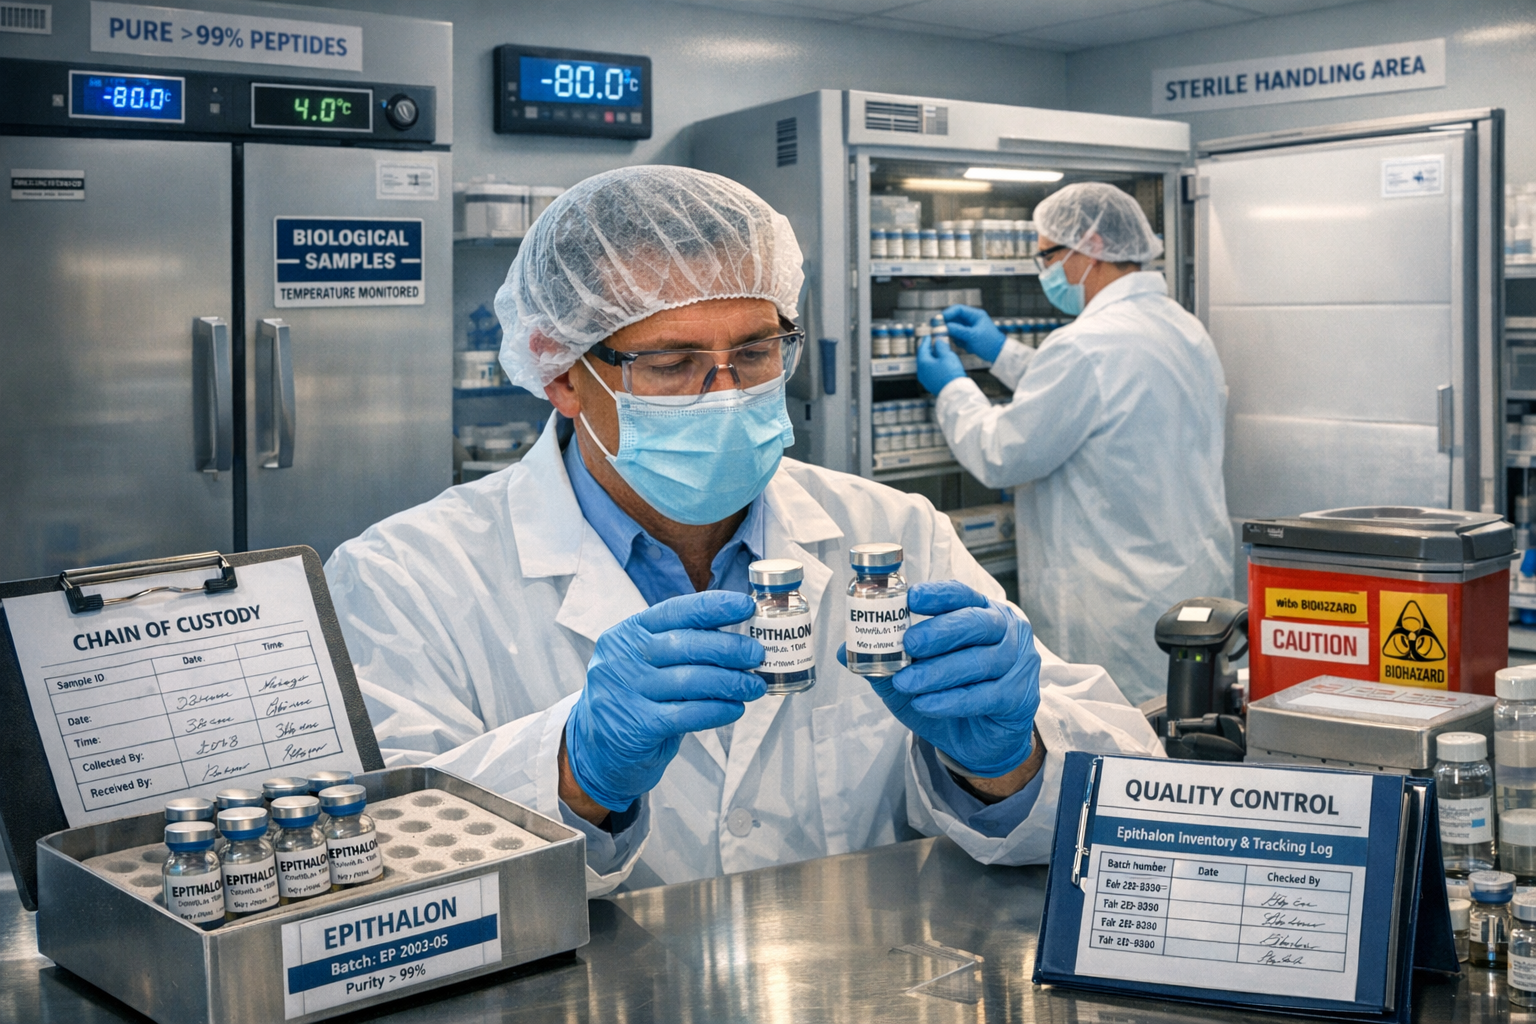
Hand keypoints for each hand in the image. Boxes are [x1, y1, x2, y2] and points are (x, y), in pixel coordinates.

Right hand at [565, 591, 764, 811]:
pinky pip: (687, 714)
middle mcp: (623, 657)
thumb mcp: (646, 663)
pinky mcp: (636, 726)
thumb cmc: (633, 699)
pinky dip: (718, 710)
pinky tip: (735, 709)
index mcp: (628, 633)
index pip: (675, 611)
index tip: (745, 607)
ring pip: (691, 680)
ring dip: (731, 682)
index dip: (713, 606)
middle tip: (757, 655)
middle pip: (686, 644)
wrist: (593, 750)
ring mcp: (626, 691)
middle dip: (729, 648)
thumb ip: (680, 648)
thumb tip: (738, 638)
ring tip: (755, 686)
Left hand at [840, 581, 1039, 778]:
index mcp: (980, 613)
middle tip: (909, 643)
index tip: (911, 598)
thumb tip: (844, 651)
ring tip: (907, 682)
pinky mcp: (1018, 697)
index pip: (961, 594)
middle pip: (976, 622)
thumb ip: (885, 661)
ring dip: (938, 672)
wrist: (981, 742)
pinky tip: (927, 704)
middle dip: (939, 631)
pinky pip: (984, 695)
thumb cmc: (949, 696)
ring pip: (979, 661)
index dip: (937, 594)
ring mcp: (1017, 663)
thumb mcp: (911, 678)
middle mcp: (1005, 631)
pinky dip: (951, 700)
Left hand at [916, 335, 965, 395]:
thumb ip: (941, 347)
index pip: (922, 349)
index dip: (926, 341)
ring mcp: (925, 380)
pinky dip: (933, 366)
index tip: (928, 336)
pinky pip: (930, 372)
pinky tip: (940, 364)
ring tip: (938, 353)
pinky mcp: (931, 385)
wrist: (955, 393)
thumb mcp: (947, 356)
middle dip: (928, 350)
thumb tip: (938, 341)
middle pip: (923, 358)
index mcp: (923, 363)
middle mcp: (921, 372)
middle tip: (932, 344)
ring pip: (926, 366)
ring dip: (931, 358)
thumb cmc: (950, 374)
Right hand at [942, 305, 1005, 362]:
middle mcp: (971, 320)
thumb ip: (958, 330)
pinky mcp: (968, 337)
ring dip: (953, 335)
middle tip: (938, 331)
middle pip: (954, 318)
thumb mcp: (972, 336)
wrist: (998, 354)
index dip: (947, 313)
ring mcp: (969, 328)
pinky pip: (957, 337)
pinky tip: (966, 346)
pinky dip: (958, 341)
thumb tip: (943, 327)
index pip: (958, 309)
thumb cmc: (989, 343)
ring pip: (954, 328)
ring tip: (961, 342)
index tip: (938, 320)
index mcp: (975, 315)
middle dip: (947, 325)